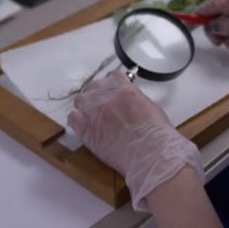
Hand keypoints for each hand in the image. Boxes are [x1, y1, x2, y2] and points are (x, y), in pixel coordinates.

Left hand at [68, 71, 203, 210]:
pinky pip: (72, 118)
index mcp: (124, 88)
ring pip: (80, 101)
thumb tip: (130, 105)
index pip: (112, 77)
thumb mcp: (150, 107)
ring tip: (94, 120)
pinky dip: (78, 122)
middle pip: (93, 87)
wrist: (149, 151)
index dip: (111, 86)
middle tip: (103, 108)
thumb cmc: (155, 133)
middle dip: (97, 96)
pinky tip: (86, 129)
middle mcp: (106, 95)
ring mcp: (93, 111)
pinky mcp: (85, 128)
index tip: (112, 92)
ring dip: (86, 108)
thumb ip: (135, 101)